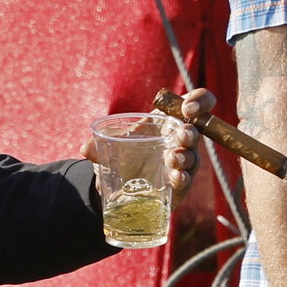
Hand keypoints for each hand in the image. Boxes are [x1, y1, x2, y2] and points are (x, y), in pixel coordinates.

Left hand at [79, 87, 211, 201]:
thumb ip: (98, 146)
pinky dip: (182, 179)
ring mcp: (183, 162)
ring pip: (192, 158)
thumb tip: (86, 148)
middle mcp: (181, 139)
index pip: (197, 103)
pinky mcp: (180, 184)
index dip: (199, 102)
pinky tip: (175, 178)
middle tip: (181, 135)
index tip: (186, 108)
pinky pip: (186, 181)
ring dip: (185, 157)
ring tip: (172, 158)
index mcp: (169, 120)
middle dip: (190, 133)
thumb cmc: (123, 152)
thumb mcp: (111, 143)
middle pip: (196, 131)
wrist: (117, 182)